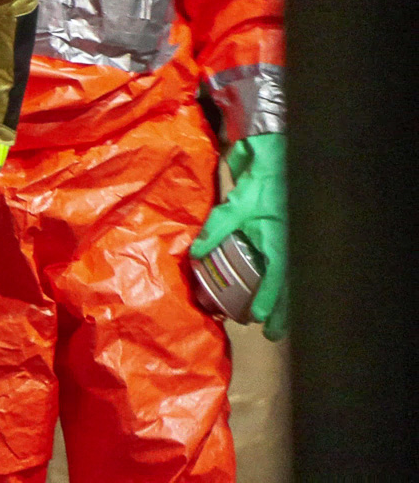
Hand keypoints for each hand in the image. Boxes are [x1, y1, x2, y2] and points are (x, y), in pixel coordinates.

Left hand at [191, 133, 287, 339]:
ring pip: (293, 281)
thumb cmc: (262, 180)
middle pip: (288, 287)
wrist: (285, 157)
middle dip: (280, 311)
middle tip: (271, 334)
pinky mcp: (294, 238)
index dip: (267, 299)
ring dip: (285, 304)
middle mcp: (290, 246)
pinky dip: (288, 286)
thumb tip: (197, 253)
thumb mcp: (235, 203)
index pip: (275, 277)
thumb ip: (217, 228)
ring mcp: (294, 243)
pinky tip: (282, 299)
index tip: (257, 318)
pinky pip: (293, 268)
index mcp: (278, 239)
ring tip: (276, 326)